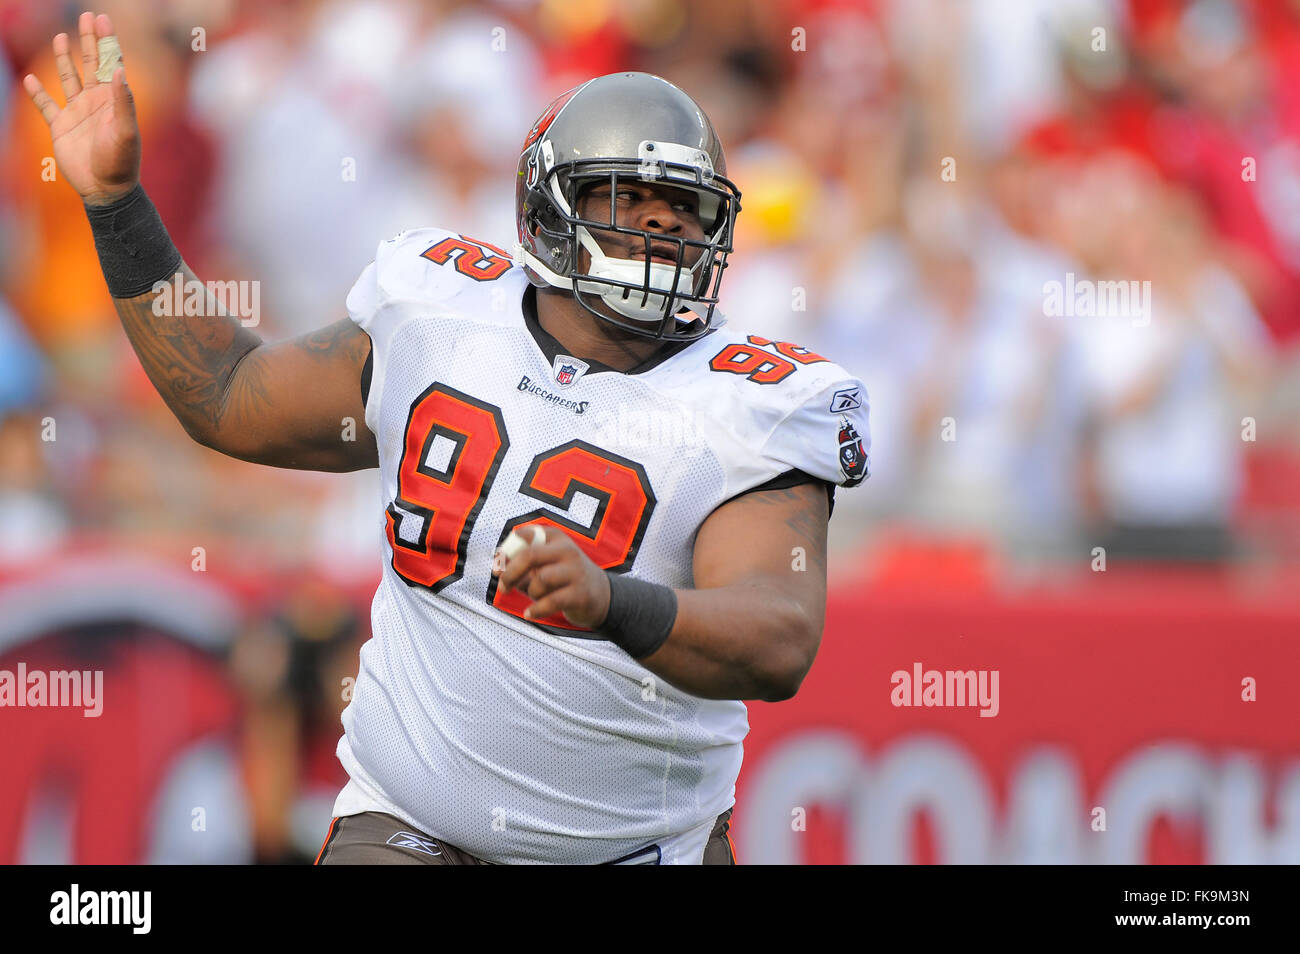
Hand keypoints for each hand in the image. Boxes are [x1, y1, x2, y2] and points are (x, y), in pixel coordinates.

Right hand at [22, 12, 139, 206]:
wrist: (106, 190)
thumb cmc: (121, 162)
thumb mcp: (125, 131)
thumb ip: (123, 101)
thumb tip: (120, 70)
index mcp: (114, 100)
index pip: (111, 63)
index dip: (107, 41)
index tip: (103, 18)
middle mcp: (96, 102)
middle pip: (91, 63)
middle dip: (89, 40)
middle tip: (87, 16)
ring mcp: (77, 113)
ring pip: (68, 78)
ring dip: (63, 58)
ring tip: (60, 38)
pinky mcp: (61, 127)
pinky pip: (46, 105)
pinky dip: (37, 93)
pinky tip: (29, 79)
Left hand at [492, 527, 611, 628]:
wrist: (600, 595)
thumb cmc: (562, 579)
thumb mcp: (544, 565)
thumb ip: (521, 565)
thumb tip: (497, 567)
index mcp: (555, 538)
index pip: (524, 537)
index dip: (505, 552)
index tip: (496, 568)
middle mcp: (567, 550)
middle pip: (530, 555)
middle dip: (510, 572)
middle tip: (503, 587)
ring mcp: (576, 571)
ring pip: (540, 580)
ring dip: (531, 592)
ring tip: (535, 598)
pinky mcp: (580, 593)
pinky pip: (551, 601)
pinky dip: (536, 610)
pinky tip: (530, 614)